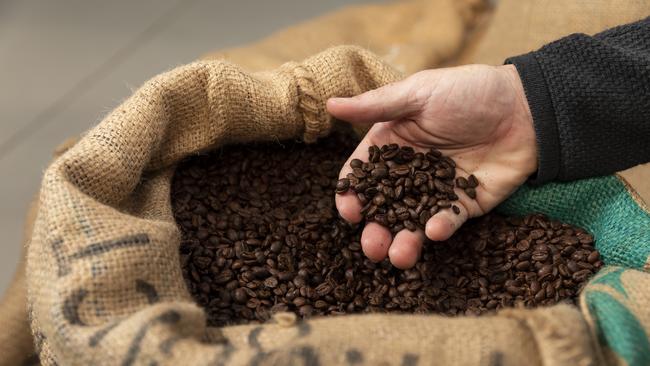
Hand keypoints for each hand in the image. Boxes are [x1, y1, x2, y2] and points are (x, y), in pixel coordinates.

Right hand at [327, 64, 536, 268]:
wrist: (526, 106)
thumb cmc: (469, 92)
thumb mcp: (418, 93)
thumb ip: (376, 105)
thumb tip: (331, 104)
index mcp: (393, 143)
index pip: (364, 174)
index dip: (352, 193)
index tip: (349, 211)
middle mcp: (410, 170)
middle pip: (385, 206)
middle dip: (375, 229)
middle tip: (371, 247)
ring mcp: (437, 189)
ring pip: (413, 221)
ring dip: (403, 240)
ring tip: (398, 256)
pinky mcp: (465, 203)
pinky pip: (448, 219)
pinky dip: (440, 227)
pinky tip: (434, 231)